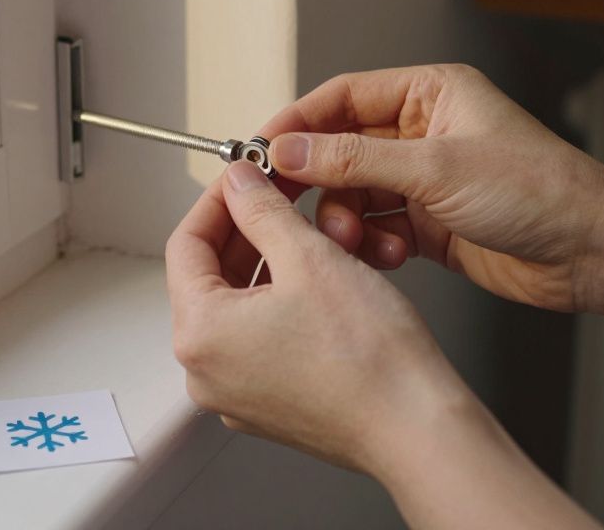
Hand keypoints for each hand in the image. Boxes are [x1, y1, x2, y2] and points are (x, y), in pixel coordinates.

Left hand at [165, 160, 601, 528]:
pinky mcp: (270, 405)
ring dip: (269, 263)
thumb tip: (239, 184)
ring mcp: (236, 393)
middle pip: (210, 277)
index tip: (245, 175)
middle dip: (247, 230)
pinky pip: (261, 339)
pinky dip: (282, 301)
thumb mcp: (310, 257)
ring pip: (240, 307)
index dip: (219, 199)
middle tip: (279, 194)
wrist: (417, 428)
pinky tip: (318, 278)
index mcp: (199, 335)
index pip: (187, 245)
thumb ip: (262, 211)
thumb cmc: (369, 358)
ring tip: (308, 232)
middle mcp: (206, 372)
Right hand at [263, 64, 603, 312]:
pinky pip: (375, 227)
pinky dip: (370, 243)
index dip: (297, 123)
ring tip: (356, 240)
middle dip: (317, 180)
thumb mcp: (436, 168)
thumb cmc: (537, 191)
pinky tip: (386, 256)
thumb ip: (354, 159)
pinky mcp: (428, 224)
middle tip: (285, 207)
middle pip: (339, 148)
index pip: (342, 97)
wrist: (591, 253)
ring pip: (352, 193)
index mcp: (430, 93)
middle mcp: (423, 132)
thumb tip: (287, 150)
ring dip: (345, 219)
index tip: (257, 152)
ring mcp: (424, 179)